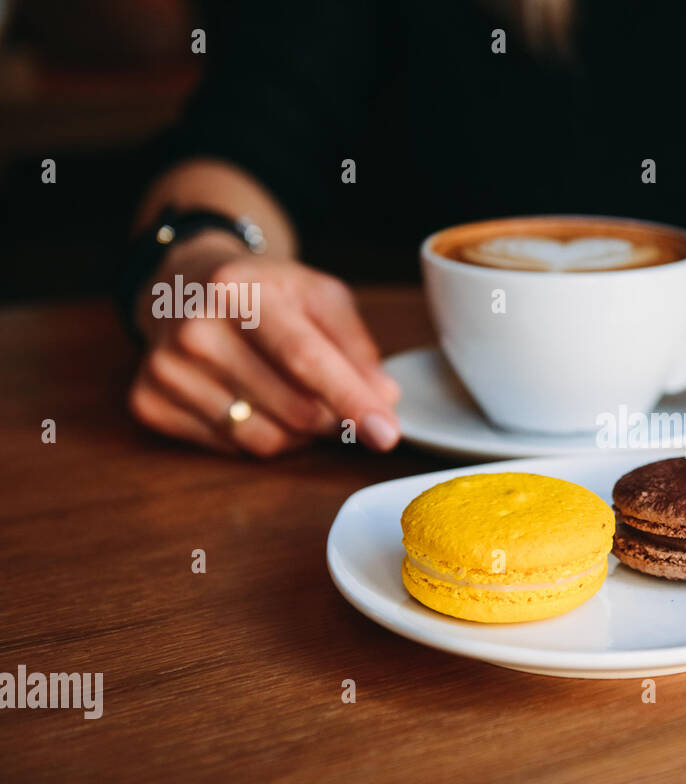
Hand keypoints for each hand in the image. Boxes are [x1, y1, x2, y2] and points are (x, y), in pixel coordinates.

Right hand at [128, 232, 400, 455]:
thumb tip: (382, 398)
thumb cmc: (262, 293)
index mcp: (239, 290)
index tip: (386, 433)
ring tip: (292, 395)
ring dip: (299, 433)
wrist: (183, 281)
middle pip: (293, 408)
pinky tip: (252, 400)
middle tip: (339, 402)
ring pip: (265, 440)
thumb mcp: (317, 296)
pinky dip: (258, 435)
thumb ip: (356, 345)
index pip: (305, 358)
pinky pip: (233, 449)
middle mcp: (194, 329)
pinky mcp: (148, 402)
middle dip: (333, 418)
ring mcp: (165, 369)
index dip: (351, 400)